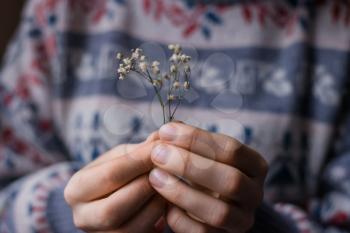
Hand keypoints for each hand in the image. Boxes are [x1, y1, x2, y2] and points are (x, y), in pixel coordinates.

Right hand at [64, 132, 166, 232]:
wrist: (109, 199)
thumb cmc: (116, 173)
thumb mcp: (122, 157)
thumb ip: (140, 149)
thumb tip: (163, 136)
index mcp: (76, 189)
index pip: (111, 175)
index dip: (140, 160)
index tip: (163, 147)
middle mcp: (82, 217)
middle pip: (115, 208)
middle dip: (146, 188)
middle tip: (167, 169)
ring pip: (131, 227)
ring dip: (155, 205)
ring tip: (169, 185)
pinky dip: (159, 218)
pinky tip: (167, 201)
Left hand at [148, 123, 267, 232]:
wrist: (206, 201)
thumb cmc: (202, 169)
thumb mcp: (201, 152)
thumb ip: (187, 142)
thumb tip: (166, 131)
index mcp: (255, 165)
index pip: (232, 149)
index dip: (196, 139)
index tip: (165, 131)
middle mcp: (254, 194)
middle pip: (231, 181)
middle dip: (190, 165)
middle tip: (158, 154)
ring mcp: (242, 220)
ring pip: (219, 212)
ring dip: (182, 193)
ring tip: (154, 176)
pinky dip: (179, 219)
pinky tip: (162, 203)